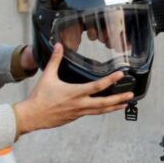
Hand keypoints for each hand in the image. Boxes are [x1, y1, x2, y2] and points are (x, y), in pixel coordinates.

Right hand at [13, 44, 133, 134]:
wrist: (33, 116)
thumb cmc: (40, 97)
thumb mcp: (48, 76)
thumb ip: (55, 60)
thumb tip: (58, 45)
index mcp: (75, 93)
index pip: (97, 86)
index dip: (111, 80)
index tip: (120, 75)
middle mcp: (79, 104)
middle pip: (104, 103)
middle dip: (119, 99)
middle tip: (130, 95)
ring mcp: (78, 112)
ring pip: (100, 111)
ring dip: (114, 107)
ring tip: (124, 104)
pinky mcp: (75, 117)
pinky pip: (92, 113)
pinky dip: (101, 110)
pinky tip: (106, 108)